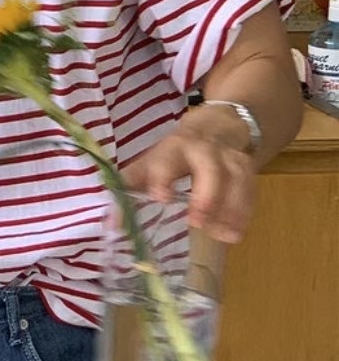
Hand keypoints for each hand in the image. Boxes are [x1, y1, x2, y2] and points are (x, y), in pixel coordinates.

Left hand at [123, 105, 256, 242]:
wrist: (220, 124)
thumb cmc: (178, 151)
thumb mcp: (154, 159)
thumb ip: (133, 186)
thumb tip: (109, 221)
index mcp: (174, 147)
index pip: (167, 159)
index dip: (163, 176)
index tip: (161, 197)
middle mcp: (204, 149)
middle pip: (209, 166)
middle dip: (206, 194)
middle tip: (198, 221)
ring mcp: (229, 157)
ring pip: (236, 178)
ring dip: (231, 208)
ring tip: (223, 235)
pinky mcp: (248, 168)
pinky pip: (251, 189)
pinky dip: (245, 211)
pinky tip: (235, 232)